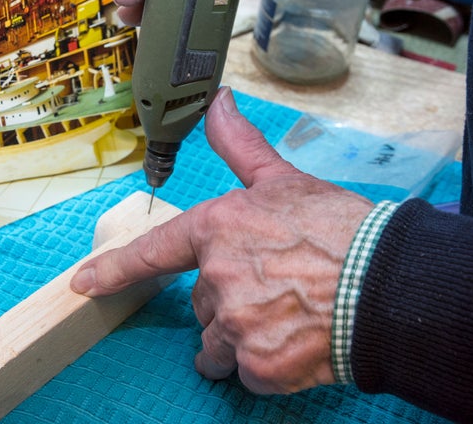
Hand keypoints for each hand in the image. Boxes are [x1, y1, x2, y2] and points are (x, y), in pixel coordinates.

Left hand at [71, 87, 373, 393]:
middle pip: (200, 302)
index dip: (114, 270)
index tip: (84, 284)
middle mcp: (217, 278)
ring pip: (217, 342)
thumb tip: (218, 101)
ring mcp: (235, 324)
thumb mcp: (284, 180)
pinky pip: (245, 370)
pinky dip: (265, 363)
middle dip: (228, 301)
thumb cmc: (340, 229)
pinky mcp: (258, 365)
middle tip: (275, 289)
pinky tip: (296, 341)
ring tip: (286, 317)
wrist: (389, 284)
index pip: (153, 252)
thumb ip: (239, 146)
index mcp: (217, 229)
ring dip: (241, 337)